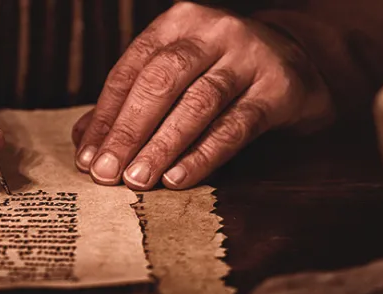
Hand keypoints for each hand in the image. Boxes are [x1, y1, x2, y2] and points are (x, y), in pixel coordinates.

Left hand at [72, 2, 333, 189]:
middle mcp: (212, 32)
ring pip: (197, 103)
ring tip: (137, 179)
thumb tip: (84, 144)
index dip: (105, 118)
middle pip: (160, 81)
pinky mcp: (280, 87)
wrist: (298, 62)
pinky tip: (177, 177)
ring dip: (162, 145)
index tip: (87, 158)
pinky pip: (236, 126)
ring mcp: (249, 56)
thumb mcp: (174, 77)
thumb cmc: (218, 75)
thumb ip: (129, 105)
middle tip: (106, 173)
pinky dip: (203, 154)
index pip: (130, 72)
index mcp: (176, 24)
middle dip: (128, 131)